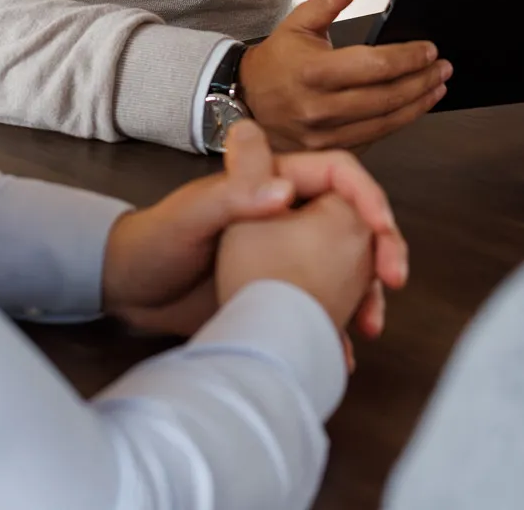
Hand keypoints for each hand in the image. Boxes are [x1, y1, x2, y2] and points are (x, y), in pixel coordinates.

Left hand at [101, 121, 408, 337]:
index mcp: (272, 181)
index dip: (367, 197)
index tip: (382, 231)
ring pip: (346, 264)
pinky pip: (322, 302)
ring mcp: (288, 252)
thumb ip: (232, 196)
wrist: (130, 293)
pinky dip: (338, 323)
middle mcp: (288, 212)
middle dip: (381, 248)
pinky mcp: (280, 290)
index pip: (337, 174)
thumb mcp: (190, 216)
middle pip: (352, 220)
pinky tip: (344, 350)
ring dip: (366, 291)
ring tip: (370, 325)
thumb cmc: (153, 242)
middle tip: (393, 280)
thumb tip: (285, 190)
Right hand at [241, 0, 450, 150]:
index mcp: (313, 72)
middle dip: (421, 81)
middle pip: (385, 97)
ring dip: (417, 105)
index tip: (429, 50)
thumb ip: (327, 1)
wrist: (246, 100)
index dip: (407, 58)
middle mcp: (319, 107)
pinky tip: (412, 108)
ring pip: (384, 122)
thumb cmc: (276, 62)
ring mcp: (324, 134)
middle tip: (443, 68)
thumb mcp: (297, 24)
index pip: (373, 66)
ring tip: (437, 87)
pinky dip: (397, 123)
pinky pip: (372, 138)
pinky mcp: (329, 149)